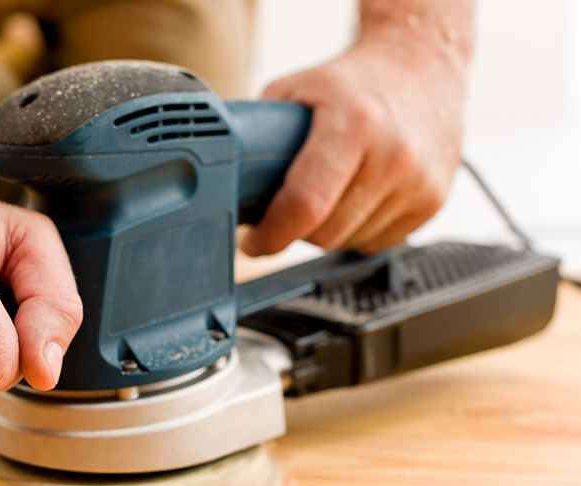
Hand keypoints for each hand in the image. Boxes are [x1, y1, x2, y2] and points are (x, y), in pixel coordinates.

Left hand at [241, 39, 467, 255]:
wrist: (422, 66)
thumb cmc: (353, 82)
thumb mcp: (295, 90)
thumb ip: (258, 136)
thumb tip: (227, 184)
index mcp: (354, 124)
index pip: (305, 204)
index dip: (272, 235)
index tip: (255, 242)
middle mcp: (394, 155)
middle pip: (325, 233)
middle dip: (296, 230)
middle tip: (286, 211)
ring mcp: (419, 182)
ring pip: (349, 243)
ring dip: (328, 231)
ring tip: (327, 194)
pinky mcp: (434, 201)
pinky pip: (378, 242)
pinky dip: (358, 230)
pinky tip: (356, 198)